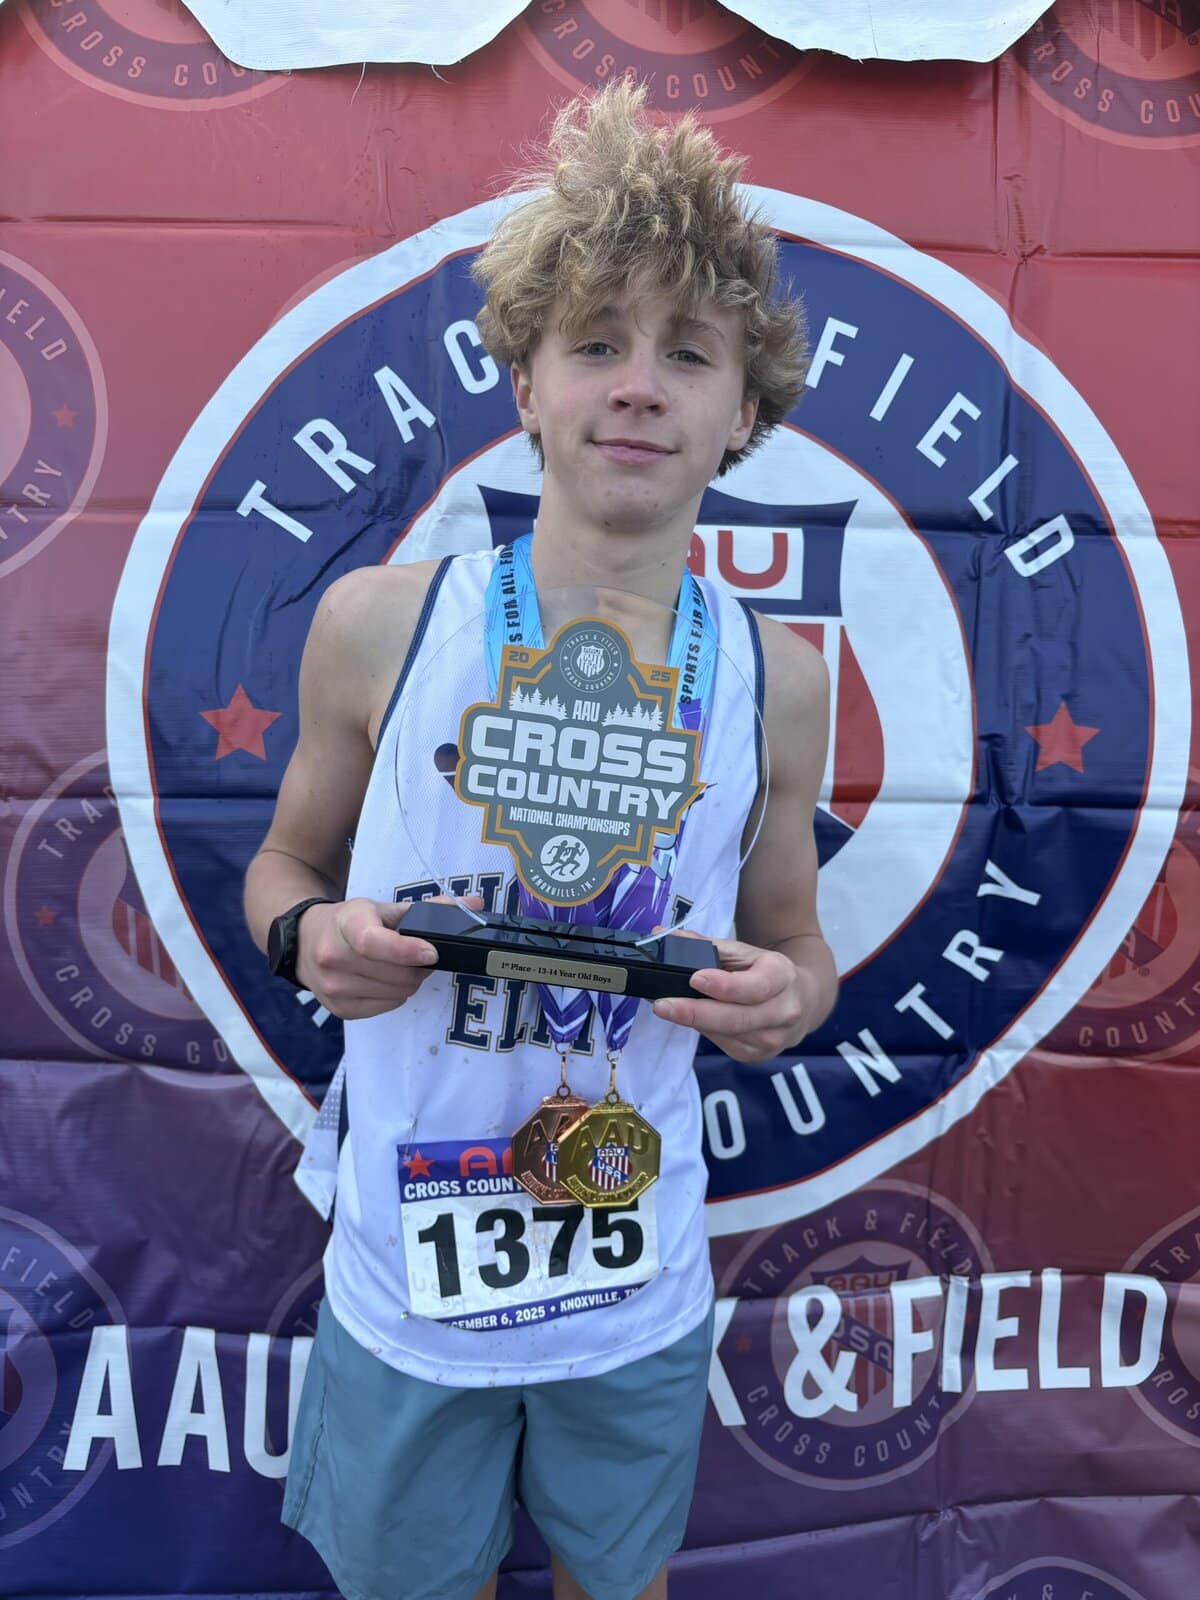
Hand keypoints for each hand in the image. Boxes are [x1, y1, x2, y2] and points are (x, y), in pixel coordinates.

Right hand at [295, 895, 480, 1019]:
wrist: (306, 942)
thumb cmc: (350, 922)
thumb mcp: (383, 908)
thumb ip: (430, 908)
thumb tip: (475, 905)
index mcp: (346, 924)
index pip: (375, 942)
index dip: (407, 951)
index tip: (430, 953)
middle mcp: (334, 957)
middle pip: (396, 975)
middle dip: (418, 967)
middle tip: (421, 956)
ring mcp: (332, 987)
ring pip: (396, 994)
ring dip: (408, 982)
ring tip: (401, 967)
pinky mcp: (337, 1009)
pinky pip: (385, 1007)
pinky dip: (394, 995)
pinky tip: (385, 980)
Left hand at [651, 935, 818, 1062]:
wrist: (800, 1000)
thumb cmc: (764, 971)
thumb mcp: (743, 951)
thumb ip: (704, 945)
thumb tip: (661, 935)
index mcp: (783, 976)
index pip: (756, 987)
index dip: (725, 986)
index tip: (695, 979)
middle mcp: (784, 1011)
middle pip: (737, 1019)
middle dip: (696, 1013)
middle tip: (663, 1005)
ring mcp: (772, 1039)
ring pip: (727, 1034)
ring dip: (694, 1022)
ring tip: (667, 1009)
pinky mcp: (757, 1055)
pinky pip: (724, 1044)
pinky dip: (703, 1031)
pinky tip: (688, 1019)